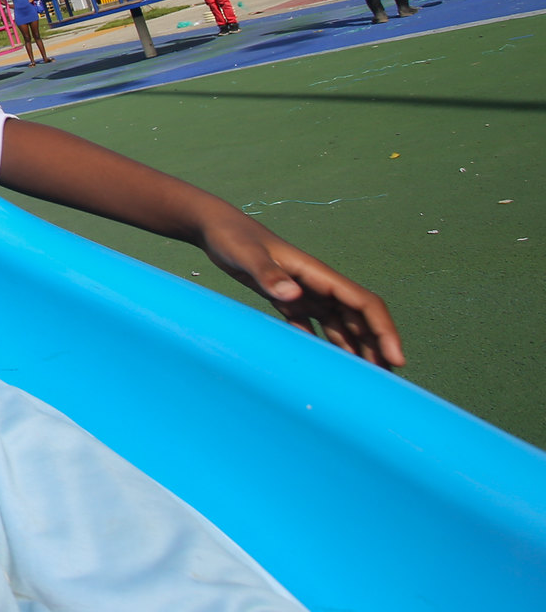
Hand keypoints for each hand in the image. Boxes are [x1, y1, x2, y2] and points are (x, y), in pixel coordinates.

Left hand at [201, 215, 404, 368]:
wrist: (215, 228)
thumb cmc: (232, 237)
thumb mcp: (247, 255)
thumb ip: (268, 274)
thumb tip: (293, 296)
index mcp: (318, 274)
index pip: (364, 304)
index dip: (384, 331)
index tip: (395, 358)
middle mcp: (318, 285)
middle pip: (358, 320)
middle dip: (375, 348)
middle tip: (385, 383)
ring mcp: (304, 293)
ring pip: (339, 326)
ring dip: (353, 350)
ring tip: (362, 381)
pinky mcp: (287, 300)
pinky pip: (313, 327)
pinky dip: (323, 346)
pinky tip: (326, 367)